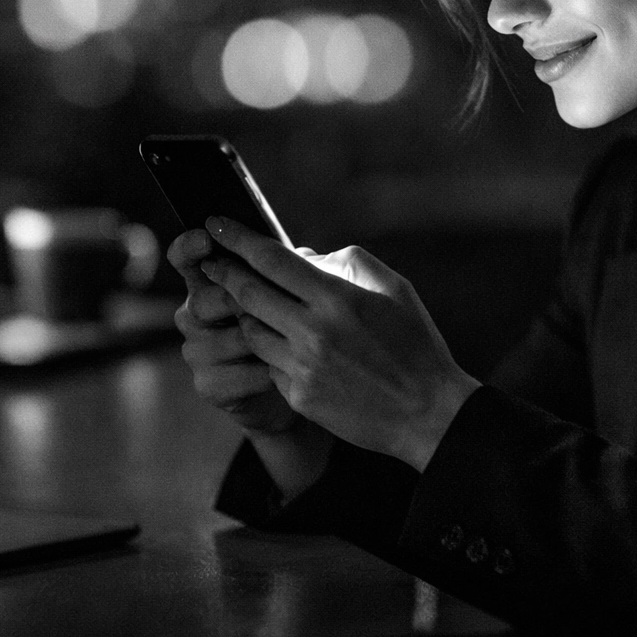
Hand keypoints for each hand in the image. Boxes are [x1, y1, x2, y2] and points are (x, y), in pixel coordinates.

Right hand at [167, 228, 297, 433]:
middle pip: (202, 301)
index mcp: (206, 282)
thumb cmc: (287, 323)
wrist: (288, 383)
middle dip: (239, 300)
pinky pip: (238, 375)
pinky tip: (284, 368)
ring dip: (263, 339)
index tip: (207, 236)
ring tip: (290, 339)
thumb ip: (286, 271)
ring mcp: (196, 351)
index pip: (184, 258)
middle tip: (270, 303)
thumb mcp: (289, 290)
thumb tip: (304, 255)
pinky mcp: (208, 385)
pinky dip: (267, 371)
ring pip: (227, 339)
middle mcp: (192, 315)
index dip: (189, 246)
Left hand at [200, 217, 480, 470]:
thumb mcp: (393, 287)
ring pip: (251, 330)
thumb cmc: (414, 342)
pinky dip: (272, 349)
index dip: (237, 238)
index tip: (216, 224)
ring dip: (245, 313)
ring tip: (248, 303)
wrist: (427, 413)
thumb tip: (302, 255)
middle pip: (247, 293)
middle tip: (210, 262)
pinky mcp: (298, 396)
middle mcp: (313, 331)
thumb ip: (345, 262)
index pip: (271, 259)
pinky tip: (285, 346)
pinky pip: (269, 364)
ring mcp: (303, 367)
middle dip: (223, 272)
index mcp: (336, 297)